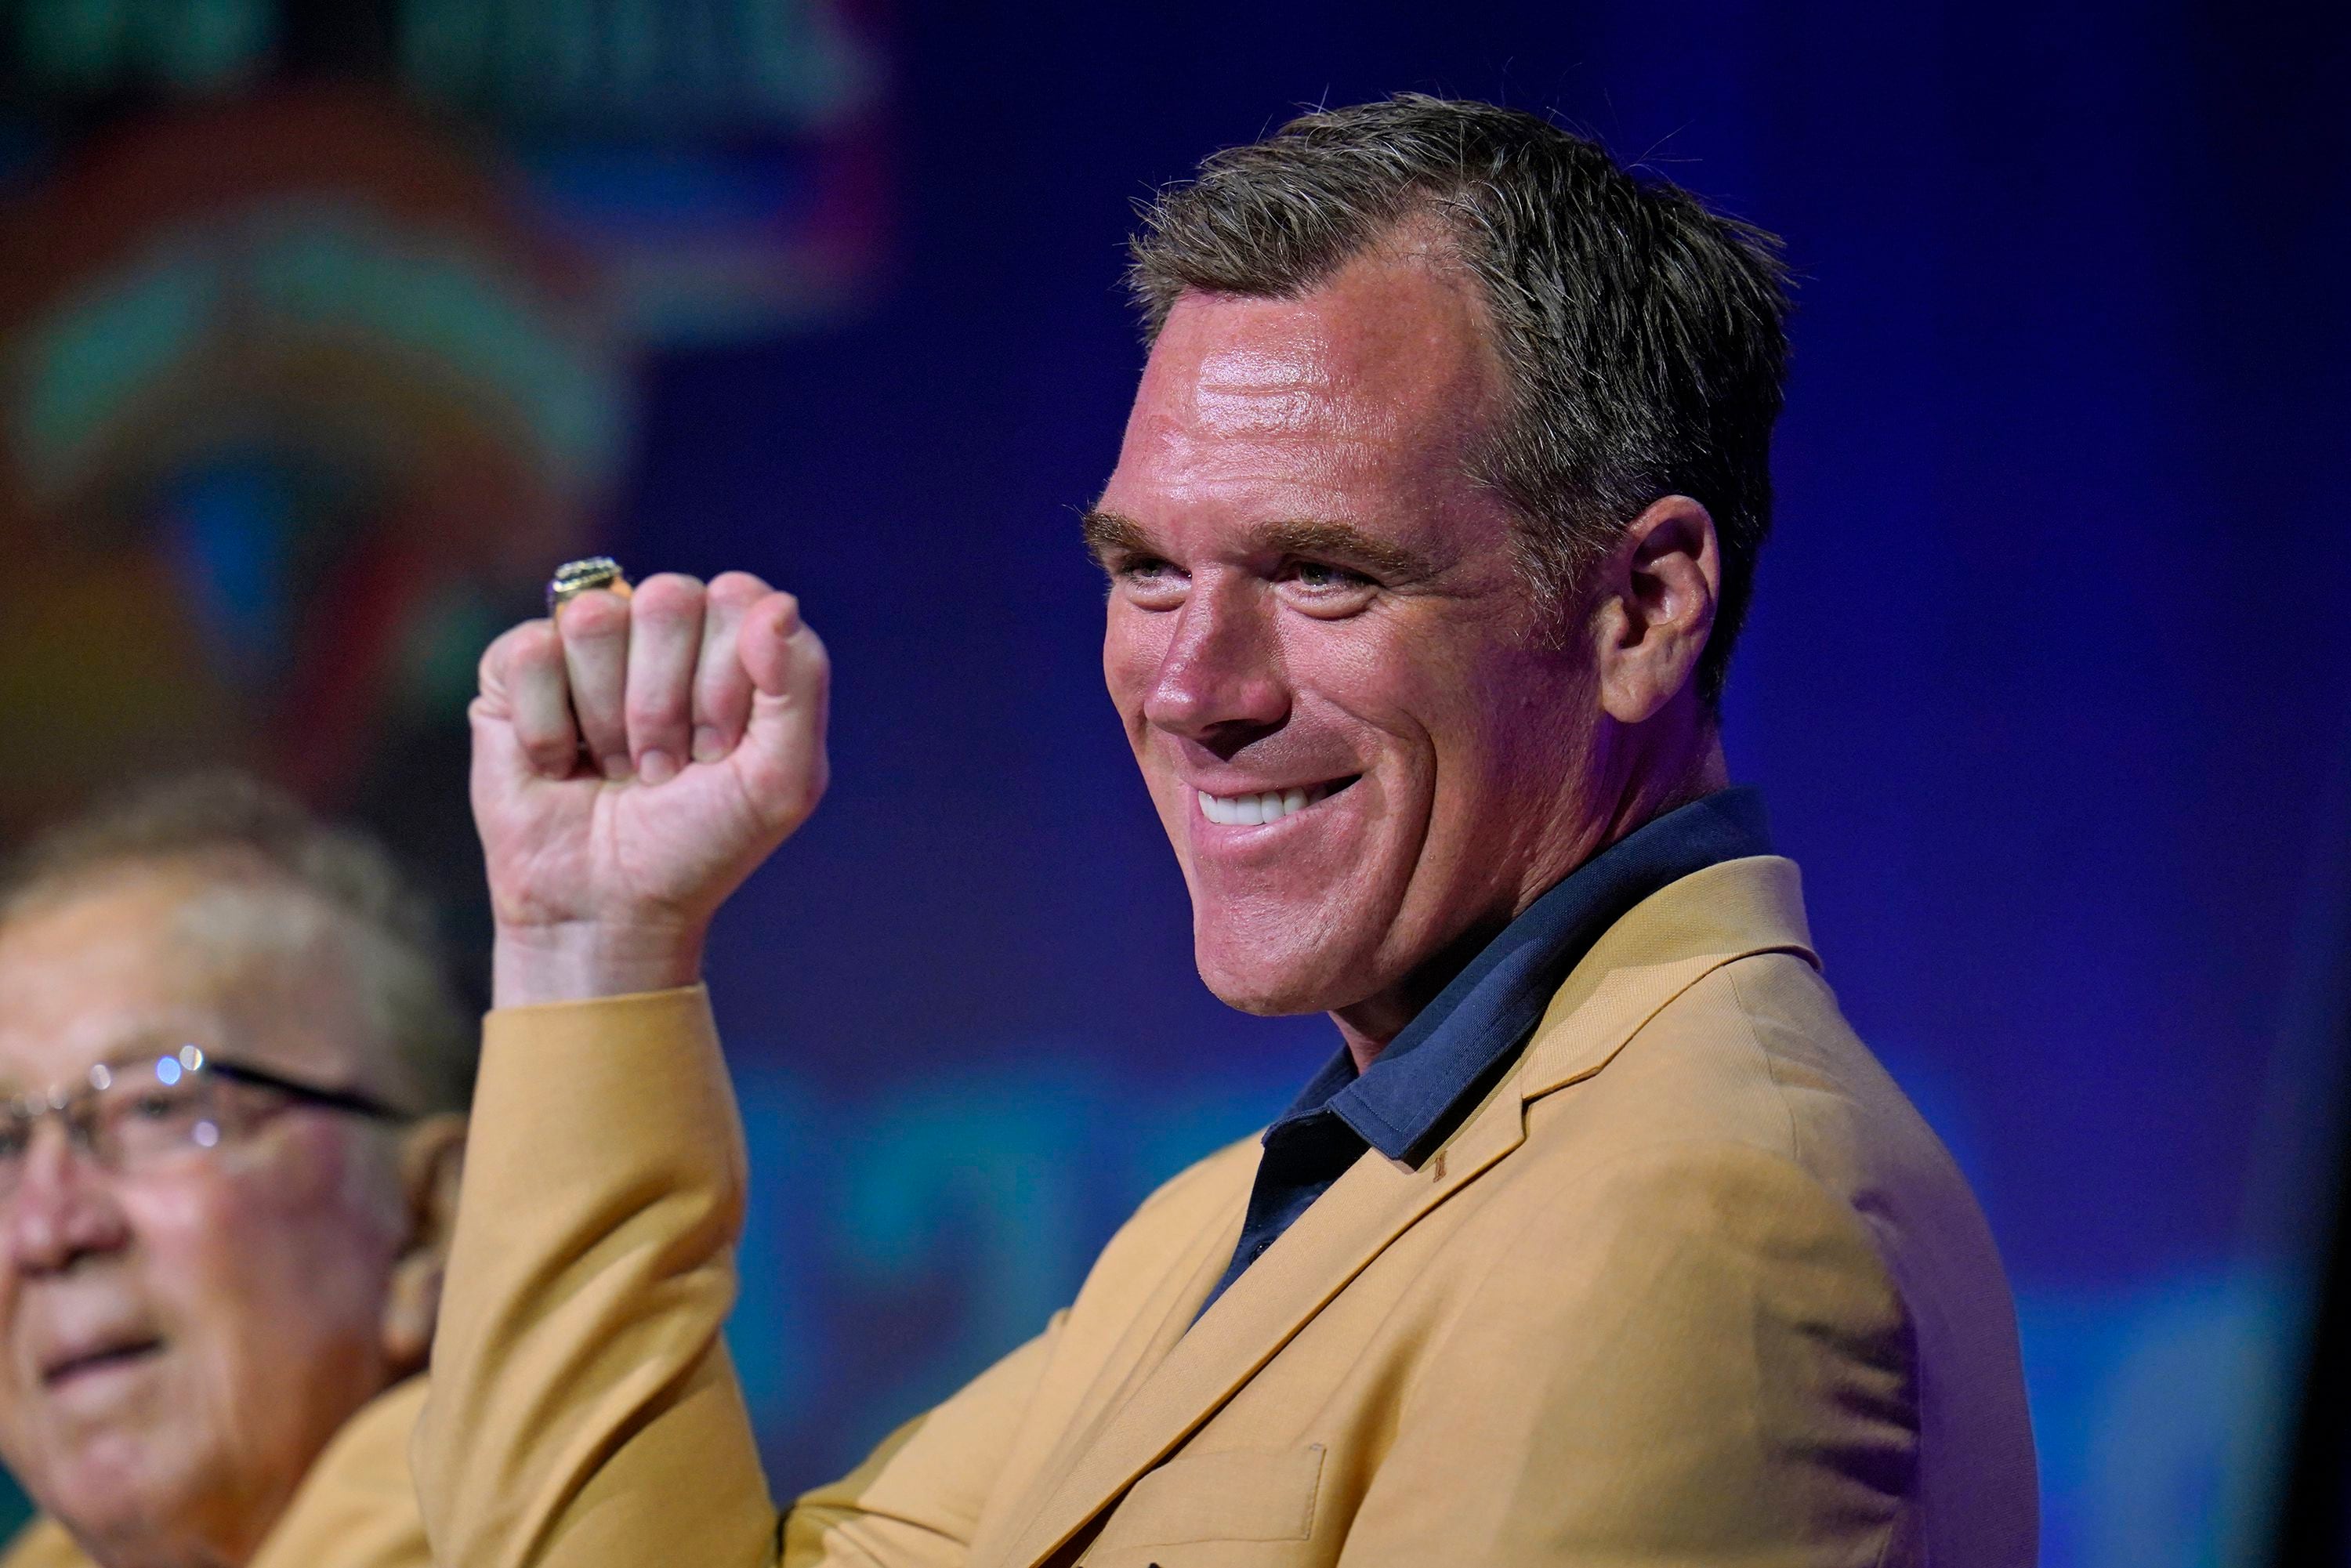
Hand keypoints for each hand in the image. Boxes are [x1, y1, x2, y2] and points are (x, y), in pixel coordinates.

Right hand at [471, 571, 829, 1003]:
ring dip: (609, 720)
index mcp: (733, 641)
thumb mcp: (782, 781)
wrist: (612, 907)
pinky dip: (549, 730)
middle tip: (665, 766)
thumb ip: (801, 685)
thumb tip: (777, 604)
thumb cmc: (702, 842)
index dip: (728, 684)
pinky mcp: (518, 669)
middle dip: (667, 705)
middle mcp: (661, 628)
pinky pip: (532, 651)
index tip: (720, 751)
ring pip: (595, 620)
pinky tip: (561, 766)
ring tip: (616, 767)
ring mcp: (587, 643)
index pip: (738, 598)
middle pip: (666, 599)